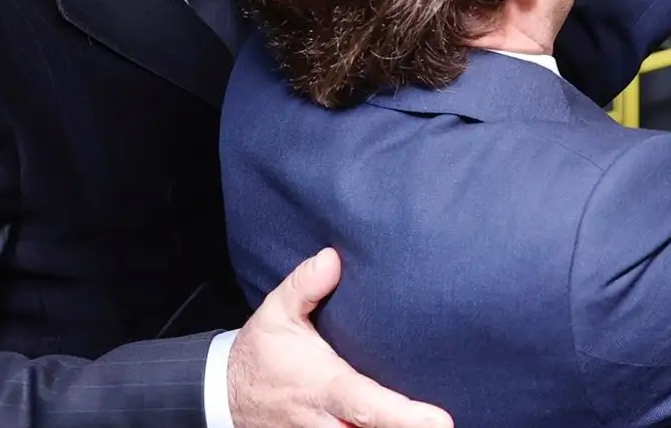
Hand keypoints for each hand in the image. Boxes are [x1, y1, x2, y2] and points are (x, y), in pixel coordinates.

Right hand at [229, 248, 450, 427]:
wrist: (224, 394)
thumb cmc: (261, 352)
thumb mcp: (275, 312)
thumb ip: (305, 286)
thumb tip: (332, 258)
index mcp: (322, 387)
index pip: (366, 405)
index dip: (404, 417)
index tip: (439, 420)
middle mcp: (325, 421)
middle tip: (446, 426)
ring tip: (432, 426)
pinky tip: (410, 426)